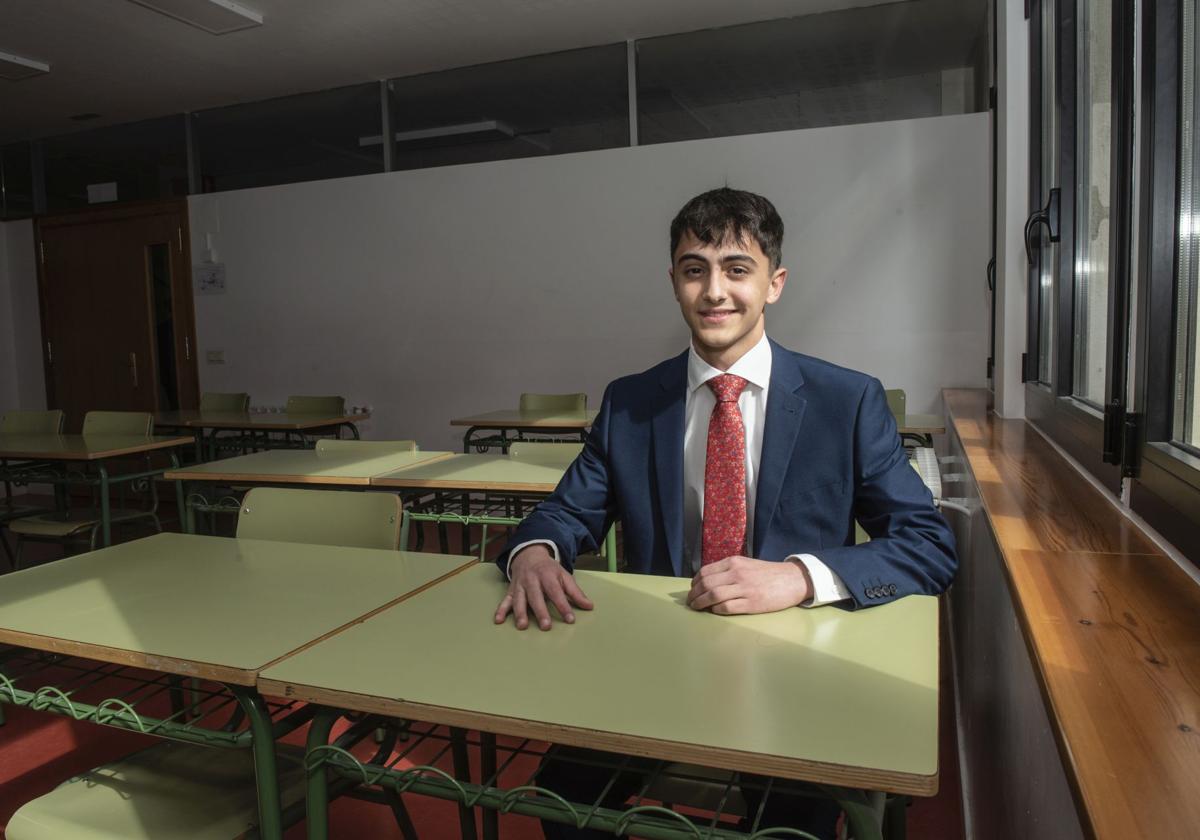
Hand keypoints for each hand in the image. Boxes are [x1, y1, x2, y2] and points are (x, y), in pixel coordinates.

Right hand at [494, 545, 594, 629]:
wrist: (528, 555)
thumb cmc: (549, 569)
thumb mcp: (564, 575)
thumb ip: (575, 592)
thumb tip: (589, 606)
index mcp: (547, 576)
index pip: (556, 592)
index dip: (563, 606)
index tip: (570, 619)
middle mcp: (532, 580)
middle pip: (536, 597)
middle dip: (540, 611)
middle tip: (546, 626)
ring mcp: (520, 585)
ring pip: (519, 599)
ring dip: (520, 613)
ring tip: (522, 626)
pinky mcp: (511, 590)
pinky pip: (505, 600)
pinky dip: (501, 610)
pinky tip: (498, 620)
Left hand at [686, 556, 811, 614]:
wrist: (793, 579)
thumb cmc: (768, 573)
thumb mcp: (746, 564)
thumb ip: (728, 570)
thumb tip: (707, 582)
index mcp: (734, 562)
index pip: (705, 572)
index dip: (694, 583)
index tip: (692, 589)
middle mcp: (737, 573)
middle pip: (706, 584)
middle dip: (694, 595)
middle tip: (690, 602)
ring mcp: (744, 588)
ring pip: (713, 596)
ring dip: (701, 604)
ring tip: (697, 608)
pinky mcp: (752, 603)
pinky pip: (727, 607)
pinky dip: (716, 610)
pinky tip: (714, 611)